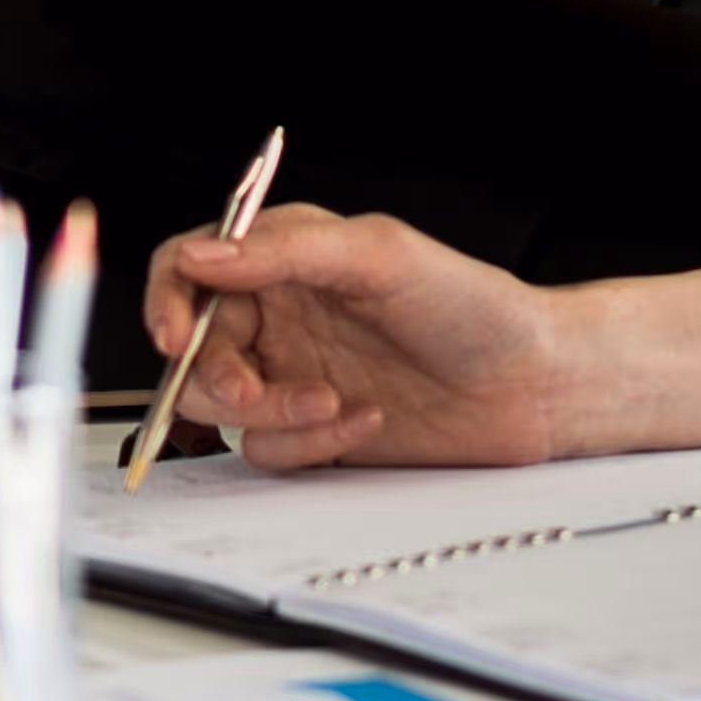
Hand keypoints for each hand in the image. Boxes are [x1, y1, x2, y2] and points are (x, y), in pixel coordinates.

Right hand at [144, 204, 591, 470]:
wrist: (534, 387)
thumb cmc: (471, 306)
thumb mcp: (378, 256)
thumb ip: (282, 250)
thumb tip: (202, 255)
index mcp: (284, 259)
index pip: (189, 269)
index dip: (166, 299)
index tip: (172, 334)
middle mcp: (280, 316)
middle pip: (193, 349)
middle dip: (216, 375)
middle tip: (249, 390)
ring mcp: (293, 375)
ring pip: (224, 408)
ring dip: (270, 412)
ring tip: (329, 402)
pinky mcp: (313, 433)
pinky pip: (271, 449)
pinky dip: (311, 441)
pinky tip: (365, 420)